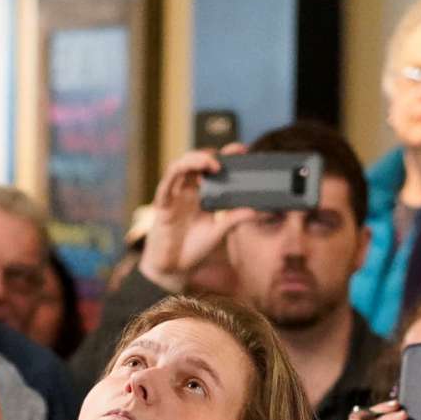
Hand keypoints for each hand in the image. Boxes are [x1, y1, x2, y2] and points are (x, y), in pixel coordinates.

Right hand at [139, 145, 247, 292]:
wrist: (173, 269)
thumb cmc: (193, 249)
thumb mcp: (218, 232)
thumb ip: (235, 219)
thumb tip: (258, 210)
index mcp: (201, 195)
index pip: (213, 169)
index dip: (225, 156)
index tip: (242, 150)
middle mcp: (187, 191)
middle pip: (196, 162)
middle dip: (212, 154)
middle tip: (231, 153)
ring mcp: (174, 196)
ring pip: (180, 167)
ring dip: (195, 160)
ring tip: (212, 164)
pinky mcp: (162, 205)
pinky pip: (165, 185)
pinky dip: (175, 174)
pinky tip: (186, 170)